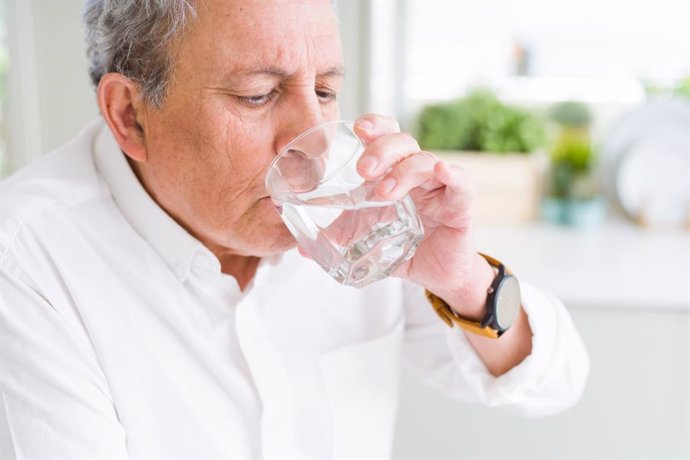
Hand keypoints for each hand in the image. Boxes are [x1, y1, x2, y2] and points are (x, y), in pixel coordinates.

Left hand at [354, 114, 492, 315]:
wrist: (435, 276)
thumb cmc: (403, 246)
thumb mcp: (363, 240)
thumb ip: (335, 236)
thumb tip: (299, 247)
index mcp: (393, 173)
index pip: (385, 136)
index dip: (374, 126)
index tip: (357, 128)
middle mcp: (416, 174)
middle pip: (404, 142)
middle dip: (381, 149)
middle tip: (363, 169)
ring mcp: (439, 187)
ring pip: (426, 161)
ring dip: (403, 172)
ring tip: (383, 193)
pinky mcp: (459, 206)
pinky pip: (462, 183)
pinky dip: (453, 175)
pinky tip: (441, 172)